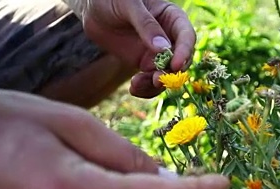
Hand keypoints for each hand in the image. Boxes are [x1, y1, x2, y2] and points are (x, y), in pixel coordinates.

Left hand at [81, 0, 195, 97]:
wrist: (92, 10)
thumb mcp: (129, 6)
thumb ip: (146, 25)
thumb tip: (162, 48)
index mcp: (172, 18)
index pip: (186, 36)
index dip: (184, 51)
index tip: (175, 65)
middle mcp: (169, 38)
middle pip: (181, 60)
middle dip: (171, 73)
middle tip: (156, 80)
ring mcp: (157, 53)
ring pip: (167, 74)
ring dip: (156, 84)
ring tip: (138, 84)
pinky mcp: (144, 64)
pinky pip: (151, 81)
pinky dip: (145, 89)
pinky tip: (134, 88)